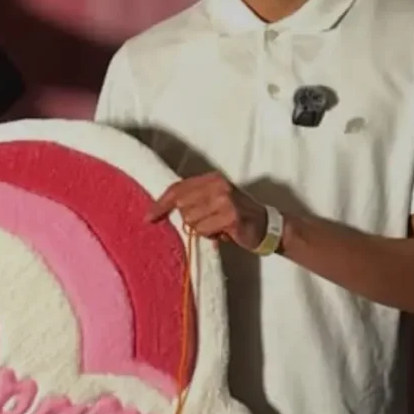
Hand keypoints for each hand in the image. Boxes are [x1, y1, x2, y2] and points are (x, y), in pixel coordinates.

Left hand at [147, 172, 269, 251]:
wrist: (266, 226)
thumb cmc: (234, 216)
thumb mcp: (212, 202)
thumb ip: (191, 201)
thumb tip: (158, 212)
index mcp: (211, 178)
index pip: (177, 188)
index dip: (160, 204)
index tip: (148, 217)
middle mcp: (217, 185)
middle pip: (181, 206)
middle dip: (190, 219)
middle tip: (208, 223)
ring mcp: (225, 199)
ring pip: (191, 220)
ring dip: (202, 229)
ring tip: (218, 227)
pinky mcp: (230, 216)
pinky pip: (204, 230)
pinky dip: (210, 235)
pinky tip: (224, 233)